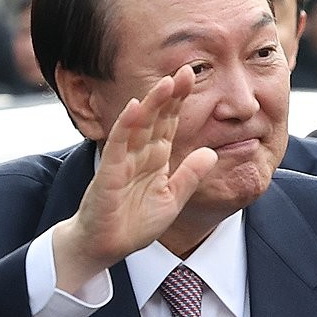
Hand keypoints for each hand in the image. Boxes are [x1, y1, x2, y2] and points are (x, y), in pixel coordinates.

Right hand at [52, 66, 216, 292]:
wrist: (105, 246)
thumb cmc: (133, 224)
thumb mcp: (172, 199)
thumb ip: (189, 175)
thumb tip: (211, 152)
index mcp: (154, 158)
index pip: (169, 123)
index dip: (180, 101)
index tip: (193, 77)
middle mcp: (139, 154)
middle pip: (156, 117)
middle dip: (170, 94)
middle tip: (186, 69)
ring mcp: (123, 160)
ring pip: (138, 125)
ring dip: (152, 103)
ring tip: (167, 82)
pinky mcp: (109, 172)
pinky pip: (118, 145)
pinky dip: (126, 125)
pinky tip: (135, 107)